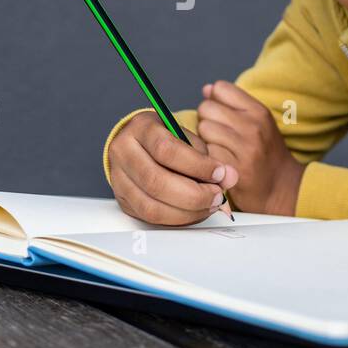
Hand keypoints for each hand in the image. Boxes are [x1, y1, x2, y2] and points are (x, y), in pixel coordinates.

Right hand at [106, 110, 239, 224]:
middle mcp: (123, 152)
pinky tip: (195, 212)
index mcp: (140, 128)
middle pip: (156, 182)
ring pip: (152, 206)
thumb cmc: (167, 140)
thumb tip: (229, 178)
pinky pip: (150, 218)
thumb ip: (207, 157)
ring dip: (187, 212)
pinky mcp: (123, 200)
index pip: (166, 149)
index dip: (197, 165)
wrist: (141, 146)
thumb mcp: (186, 137)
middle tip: (218, 196)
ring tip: (209, 205)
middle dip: (194, 194)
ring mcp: (119, 178)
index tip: (221, 173)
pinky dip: (177, 219)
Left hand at [197, 80, 304, 216]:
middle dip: (206, 120)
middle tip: (217, 135)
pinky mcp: (234, 168)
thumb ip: (231, 104)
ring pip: (204, 129)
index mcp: (258, 111)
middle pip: (207, 108)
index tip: (220, 115)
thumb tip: (207, 89)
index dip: (214, 101)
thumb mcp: (258, 123)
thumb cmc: (266, 154)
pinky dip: (207, 158)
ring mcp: (244, 148)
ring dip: (205, 140)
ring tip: (218, 149)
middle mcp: (253, 126)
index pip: (220, 88)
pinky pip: (206, 152)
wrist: (281, 189)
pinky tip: (218, 163)